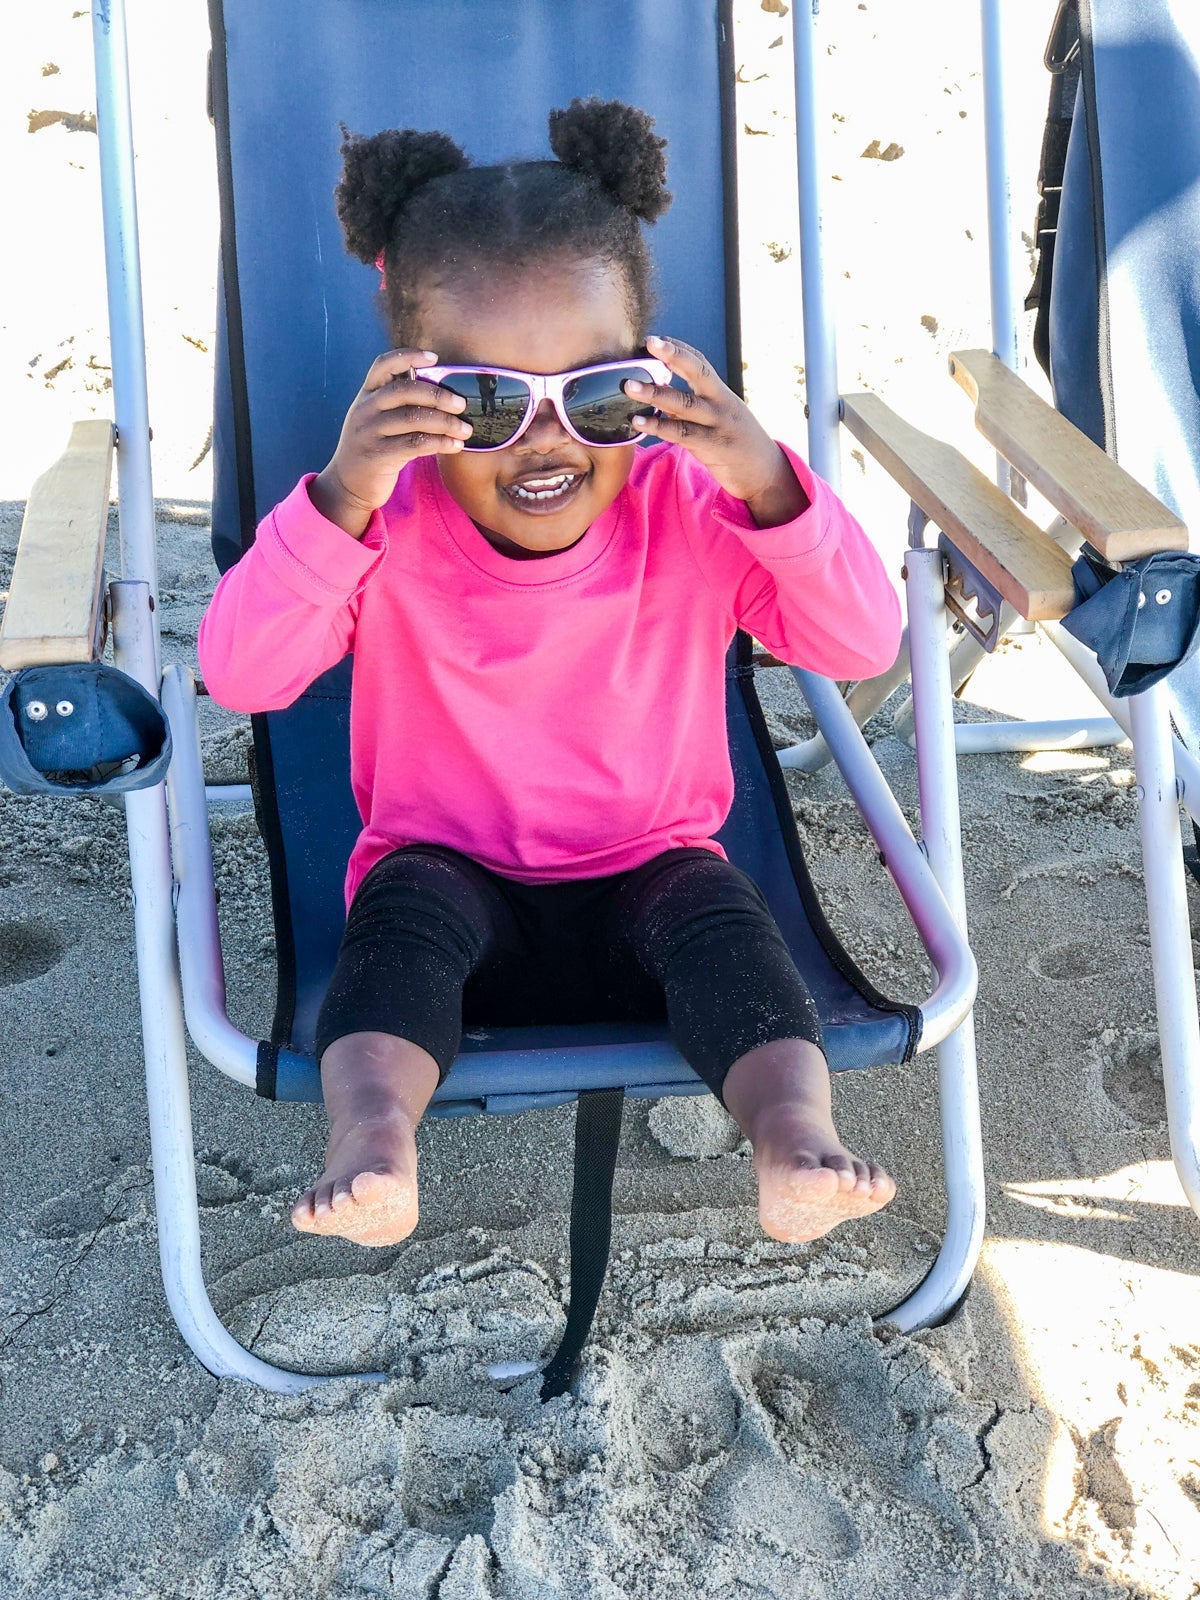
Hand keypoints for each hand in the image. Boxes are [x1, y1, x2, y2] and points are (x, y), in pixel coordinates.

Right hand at [309, 349, 473, 536]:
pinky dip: (439, 443)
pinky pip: (414, 444)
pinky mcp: (378, 456)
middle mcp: (365, 409)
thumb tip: (440, 391)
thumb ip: (397, 403)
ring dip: (445, 423)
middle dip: (437, 395)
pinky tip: (454, 445)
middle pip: (404, 391)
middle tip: (461, 404)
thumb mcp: (376, 419)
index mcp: (366, 395)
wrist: (348, 484)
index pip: (383, 365)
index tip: (434, 358)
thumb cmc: (373, 447)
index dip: (408, 356)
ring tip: (465, 429)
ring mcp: (369, 432)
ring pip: (413, 418)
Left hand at [626, 335, 809, 527]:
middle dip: (673, 355)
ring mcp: (718, 424)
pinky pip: (682, 434)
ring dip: (655, 393)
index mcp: (722, 394)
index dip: (679, 349)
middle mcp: (721, 403)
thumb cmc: (735, 444)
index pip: (701, 363)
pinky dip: (658, 427)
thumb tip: (659, 398)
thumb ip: (691, 408)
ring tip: (630, 386)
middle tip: (649, 343)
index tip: (656, 338)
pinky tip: (638, 422)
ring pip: (685, 404)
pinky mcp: (713, 446)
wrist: (765, 473)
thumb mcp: (718, 419)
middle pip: (697, 372)